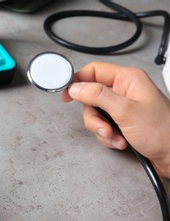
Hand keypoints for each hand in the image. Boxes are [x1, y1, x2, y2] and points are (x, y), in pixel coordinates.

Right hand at [61, 62, 169, 177]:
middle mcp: (124, 91)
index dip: (78, 82)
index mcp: (127, 79)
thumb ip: (97, 96)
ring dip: (102, 130)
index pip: (94, 71)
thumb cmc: (162, 131)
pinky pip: (102, 126)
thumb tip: (76, 88)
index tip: (66, 95)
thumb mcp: (125, 111)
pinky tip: (121, 142)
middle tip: (104, 127)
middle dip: (94, 117)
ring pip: (95, 115)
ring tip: (116, 137)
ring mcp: (122, 108)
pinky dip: (108, 137)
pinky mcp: (121, 122)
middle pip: (91, 97)